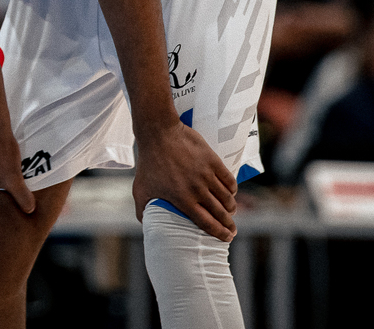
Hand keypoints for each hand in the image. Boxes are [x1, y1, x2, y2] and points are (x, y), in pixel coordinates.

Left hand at [132, 120, 237, 241]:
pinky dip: (232, 188)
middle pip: (220, 212)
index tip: (227, 239)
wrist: (158, 134)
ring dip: (231, 207)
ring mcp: (206, 174)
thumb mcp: (140, 190)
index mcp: (182, 200)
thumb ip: (143, 210)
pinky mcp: (212, 160)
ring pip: (226, 197)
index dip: (219, 233)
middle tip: (232, 230)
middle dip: (229, 224)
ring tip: (231, 211)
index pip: (206, 222)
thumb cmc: (148, 163)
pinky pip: (228, 179)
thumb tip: (146, 224)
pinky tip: (231, 192)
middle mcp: (197, 190)